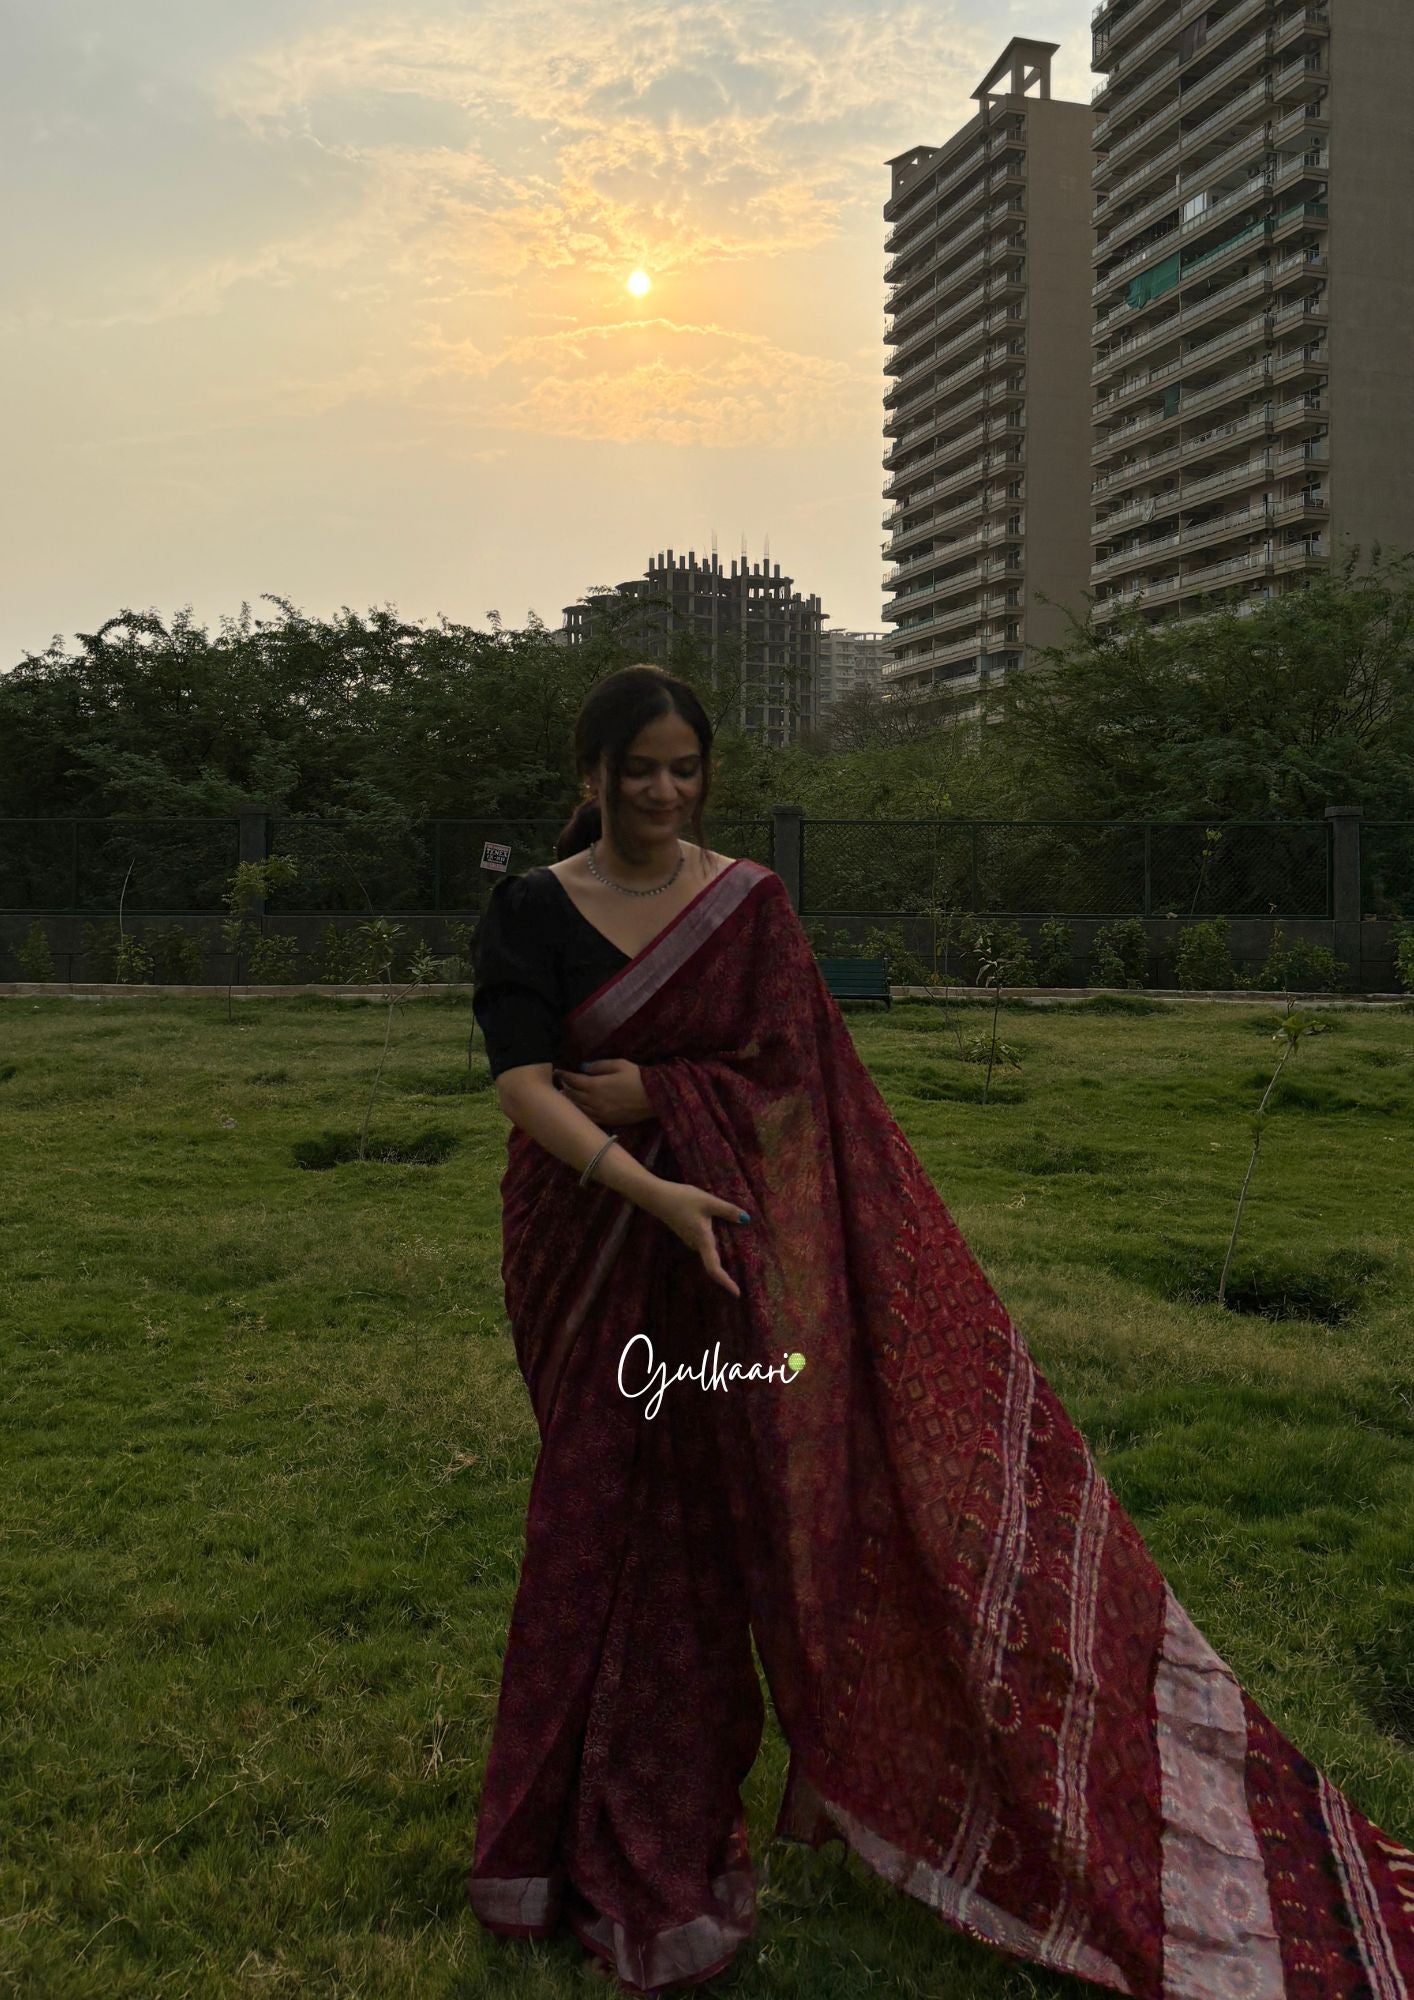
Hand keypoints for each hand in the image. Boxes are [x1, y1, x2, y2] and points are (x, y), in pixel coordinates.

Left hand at [553, 1057, 653, 1124]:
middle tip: (560, 1083)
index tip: (557, 1071)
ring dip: (570, 1101)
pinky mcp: (607, 1121)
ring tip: (565, 1095)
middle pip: (572, 1095)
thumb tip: (583, 1067)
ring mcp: (600, 1113)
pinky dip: (580, 1112)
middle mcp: (594, 1101)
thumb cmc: (638, 1077)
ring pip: (578, 1108)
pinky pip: (588, 1117)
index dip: (564, 1075)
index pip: (573, 1080)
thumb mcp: (619, 1064)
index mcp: (596, 1085)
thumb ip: (598, 1066)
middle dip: (564, 1088)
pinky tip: (578, 1108)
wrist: (655, 1098)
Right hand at [646, 1182, 749, 1298]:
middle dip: (727, 1271)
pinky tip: (724, 1235)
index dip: (725, 1282)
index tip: (736, 1294)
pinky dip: (715, 1244)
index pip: (714, 1267)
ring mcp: (691, 1240)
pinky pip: (705, 1244)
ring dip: (721, 1255)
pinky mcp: (688, 1234)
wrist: (658, 1197)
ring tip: (740, 1257)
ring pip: (709, 1252)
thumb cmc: (682, 1199)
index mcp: (702, 1240)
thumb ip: (727, 1210)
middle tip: (744, 1279)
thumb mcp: (708, 1201)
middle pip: (713, 1262)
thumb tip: (746, 1219)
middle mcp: (696, 1244)